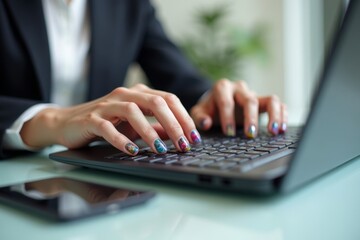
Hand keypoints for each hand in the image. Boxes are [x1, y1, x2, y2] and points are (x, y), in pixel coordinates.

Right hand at [20, 84, 201, 154]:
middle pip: (156, 102)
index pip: (169, 99)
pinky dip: (121, 140)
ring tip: (161, 149)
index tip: (194, 137)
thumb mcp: (135, 126)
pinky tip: (131, 151)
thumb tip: (180, 135)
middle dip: (174, 124)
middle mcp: (125, 94)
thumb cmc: (106, 124)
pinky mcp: (91, 119)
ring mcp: (107, 105)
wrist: (68, 122)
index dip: (184, 118)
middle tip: (184, 144)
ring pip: (133, 112)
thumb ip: (156, 128)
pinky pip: (108, 128)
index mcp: (138, 93)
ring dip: (150, 132)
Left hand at [190, 79, 287, 137]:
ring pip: (270, 99)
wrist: (216, 102)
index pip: (226, 102)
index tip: (228, 133)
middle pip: (249, 100)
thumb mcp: (199, 112)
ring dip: (274, 115)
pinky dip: (282, 115)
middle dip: (250, 118)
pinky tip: (282, 129)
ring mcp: (254, 94)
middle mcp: (240, 88)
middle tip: (250, 135)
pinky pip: (279, 104)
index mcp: (222, 88)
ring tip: (274, 132)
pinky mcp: (264, 101)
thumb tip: (205, 123)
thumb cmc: (208, 109)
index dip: (227, 117)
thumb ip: (199, 117)